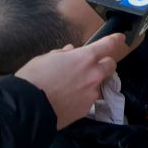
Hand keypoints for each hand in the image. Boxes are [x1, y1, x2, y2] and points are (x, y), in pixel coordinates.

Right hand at [14, 34, 128, 129]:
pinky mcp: (87, 109)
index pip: (108, 45)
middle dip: (103, 64)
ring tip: (72, 88)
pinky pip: (89, 99)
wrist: (27, 108)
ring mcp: (92, 92)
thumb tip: (70, 51)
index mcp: (85, 58)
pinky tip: (68, 100)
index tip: (120, 38)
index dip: (115, 40)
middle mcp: (94, 74)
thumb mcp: (45, 59)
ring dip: (91, 83)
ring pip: (99, 84)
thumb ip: (63, 54)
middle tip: (90, 67)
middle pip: (110, 65)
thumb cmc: (34, 78)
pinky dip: (82, 98)